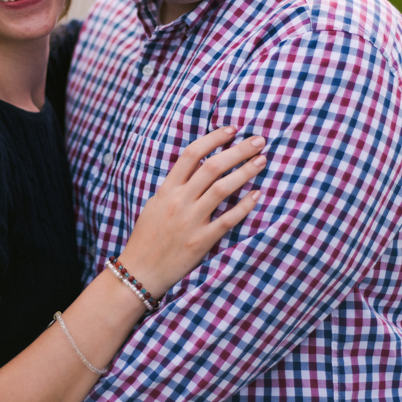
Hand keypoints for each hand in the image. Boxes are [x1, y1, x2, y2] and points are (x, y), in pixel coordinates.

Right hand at [120, 127, 266, 297]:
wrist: (140, 270)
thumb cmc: (147, 237)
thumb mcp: (155, 204)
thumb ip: (175, 186)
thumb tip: (198, 167)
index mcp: (167, 189)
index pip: (192, 154)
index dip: (214, 138)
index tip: (232, 130)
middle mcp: (179, 201)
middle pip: (212, 166)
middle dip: (238, 150)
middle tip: (258, 141)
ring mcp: (190, 220)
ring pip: (222, 188)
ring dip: (245, 171)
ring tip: (261, 161)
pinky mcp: (201, 240)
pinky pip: (228, 219)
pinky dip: (245, 205)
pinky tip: (257, 194)